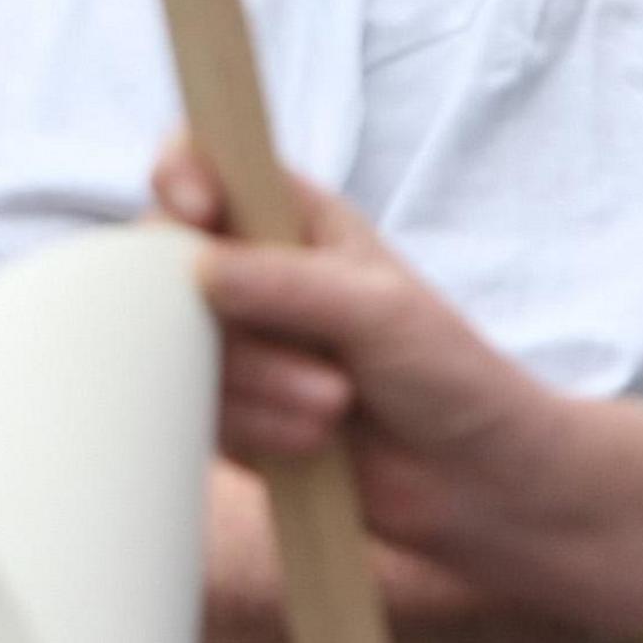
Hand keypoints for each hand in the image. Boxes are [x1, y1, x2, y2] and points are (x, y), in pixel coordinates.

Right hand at [152, 134, 555, 568]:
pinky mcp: (227, 406)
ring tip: (335, 405)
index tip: (199, 211)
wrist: (471, 480)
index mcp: (290, 217)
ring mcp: (234, 339)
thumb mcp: (379, 311)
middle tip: (316, 362)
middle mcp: (250, 269)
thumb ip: (288, 283)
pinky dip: (255, 428)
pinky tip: (313, 442)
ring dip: (261, 385)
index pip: (206, 163)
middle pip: (172, 261)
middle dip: (237, 321)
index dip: (183, 175)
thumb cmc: (445, 370)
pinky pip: (200, 408)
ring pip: (185, 345)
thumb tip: (198, 269)